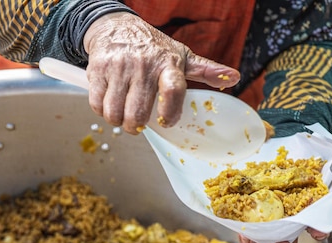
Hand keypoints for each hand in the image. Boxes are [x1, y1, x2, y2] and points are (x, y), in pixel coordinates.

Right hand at [83, 12, 239, 133]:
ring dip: (118, 121)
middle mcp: (143, 65)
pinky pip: (97, 105)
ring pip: (115, 114)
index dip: (169, 113)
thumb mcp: (180, 55)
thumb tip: (234, 78)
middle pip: (137, 113)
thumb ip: (205, 71)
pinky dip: (102, 111)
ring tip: (123, 114)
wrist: (115, 26)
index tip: (165, 122)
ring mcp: (118, 68)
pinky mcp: (98, 71)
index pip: (172, 91)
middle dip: (136, 126)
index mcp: (167, 64)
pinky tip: (109, 103)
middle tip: (137, 124)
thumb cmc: (151, 47)